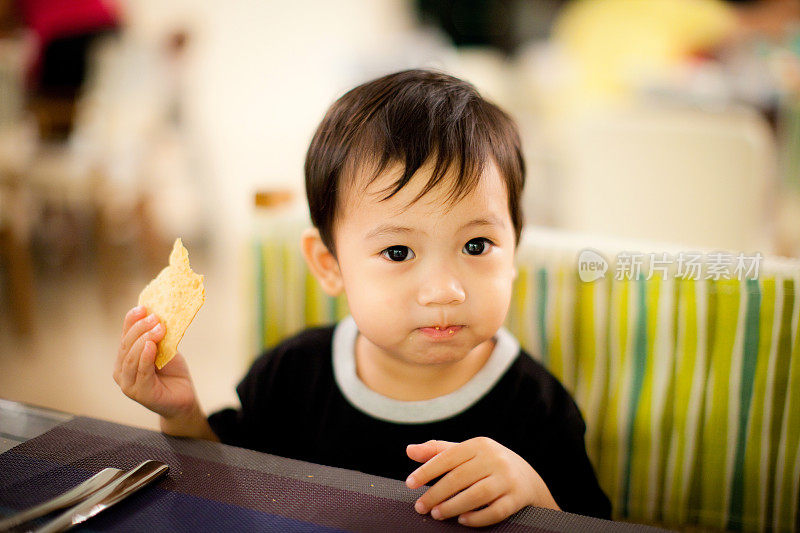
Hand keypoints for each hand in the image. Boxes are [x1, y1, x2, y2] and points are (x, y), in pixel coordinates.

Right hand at [113, 306, 198, 419]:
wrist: (183, 398)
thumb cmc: (172, 373)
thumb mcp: (164, 349)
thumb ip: (157, 337)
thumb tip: (157, 313)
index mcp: (124, 359)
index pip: (124, 336)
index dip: (131, 321)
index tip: (143, 307)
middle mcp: (121, 372)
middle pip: (126, 345)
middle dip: (139, 328)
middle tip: (155, 317)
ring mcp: (128, 384)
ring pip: (131, 358)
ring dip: (144, 340)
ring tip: (158, 329)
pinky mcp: (140, 394)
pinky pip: (141, 372)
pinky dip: (145, 357)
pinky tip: (151, 346)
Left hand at [406, 437, 558, 526]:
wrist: (528, 478)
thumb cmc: (488, 465)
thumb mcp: (466, 453)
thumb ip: (438, 451)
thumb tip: (409, 450)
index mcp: (479, 444)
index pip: (448, 457)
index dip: (427, 471)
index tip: (409, 484)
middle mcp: (495, 458)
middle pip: (459, 477)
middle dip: (436, 494)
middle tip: (420, 507)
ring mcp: (508, 478)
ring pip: (477, 494)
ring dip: (453, 506)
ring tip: (436, 514)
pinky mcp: (517, 497)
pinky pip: (495, 510)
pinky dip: (477, 517)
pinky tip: (462, 520)